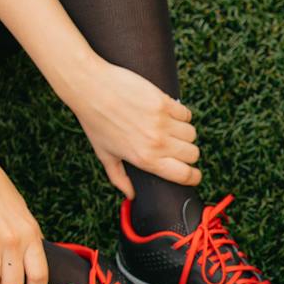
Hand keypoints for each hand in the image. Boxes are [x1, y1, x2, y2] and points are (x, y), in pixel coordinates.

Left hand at [60, 57, 200, 199]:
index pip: (184, 175)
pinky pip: (186, 113)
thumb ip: (119, 178)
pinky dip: (181, 115)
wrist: (90, 87)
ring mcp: (162, 122)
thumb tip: (131, 196)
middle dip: (187, 153)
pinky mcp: (164, 102)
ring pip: (191, 133)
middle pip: (193, 154)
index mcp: (145, 159)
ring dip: (184, 133)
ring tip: (171, 129)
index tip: (192, 174)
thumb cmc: (95, 121)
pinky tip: (169, 113)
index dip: (193, 177)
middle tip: (176, 148)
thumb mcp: (104, 154)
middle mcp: (157, 143)